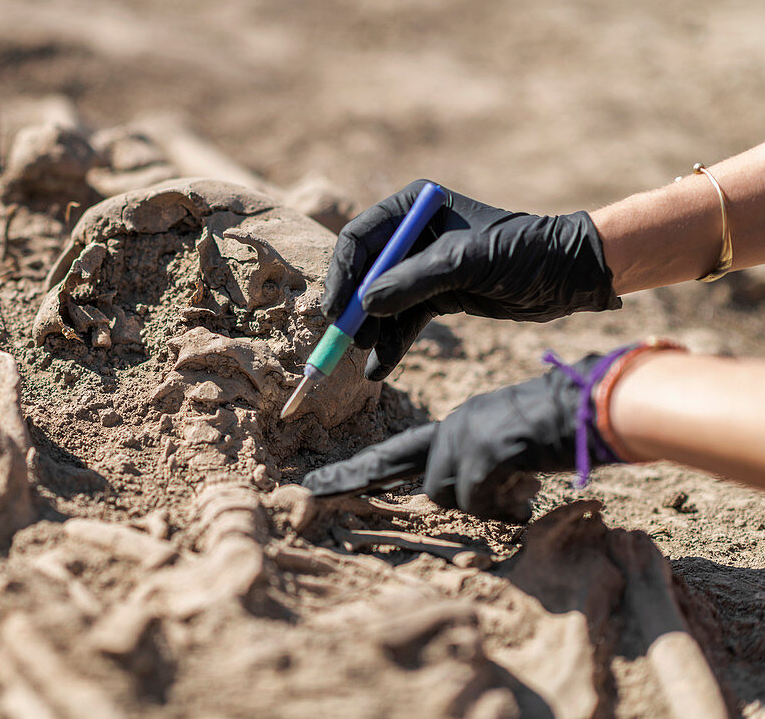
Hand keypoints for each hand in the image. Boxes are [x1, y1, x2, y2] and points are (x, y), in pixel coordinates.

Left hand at [302, 353, 614, 521]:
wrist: (598, 403)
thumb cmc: (567, 426)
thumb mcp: (513, 447)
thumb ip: (484, 469)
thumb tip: (472, 496)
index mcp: (459, 423)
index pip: (398, 451)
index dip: (361, 471)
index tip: (322, 484)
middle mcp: (454, 425)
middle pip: (398, 465)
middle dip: (353, 479)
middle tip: (312, 490)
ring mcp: (466, 436)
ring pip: (446, 494)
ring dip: (482, 504)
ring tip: (521, 488)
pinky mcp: (484, 450)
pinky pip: (476, 500)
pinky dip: (503, 508)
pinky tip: (529, 495)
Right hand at [323, 180, 621, 379]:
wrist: (570, 276)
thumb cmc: (523, 253)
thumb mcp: (465, 262)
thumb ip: (412, 282)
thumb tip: (365, 306)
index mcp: (414, 208)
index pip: (360, 238)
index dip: (343, 274)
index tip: (336, 309)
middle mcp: (413, 235)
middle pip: (365, 273)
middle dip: (355, 308)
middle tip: (345, 339)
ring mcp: (424, 268)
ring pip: (382, 302)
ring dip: (372, 331)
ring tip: (366, 357)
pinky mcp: (438, 296)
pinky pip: (404, 321)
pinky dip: (392, 344)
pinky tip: (380, 368)